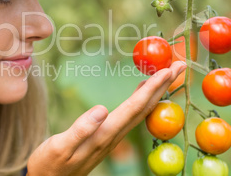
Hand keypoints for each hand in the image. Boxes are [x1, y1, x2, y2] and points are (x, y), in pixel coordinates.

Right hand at [27, 61, 186, 175]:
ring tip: (166, 75)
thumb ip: (80, 130)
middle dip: (163, 86)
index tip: (168, 70)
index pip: (134, 107)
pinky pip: (131, 115)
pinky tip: (142, 92)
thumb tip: (101, 109)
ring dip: (156, 92)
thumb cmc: (50, 164)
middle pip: (144, 108)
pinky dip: (142, 100)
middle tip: (179, 66)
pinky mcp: (107, 137)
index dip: (153, 87)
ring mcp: (112, 137)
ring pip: (140, 111)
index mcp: (104, 134)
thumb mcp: (59, 147)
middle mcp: (114, 135)